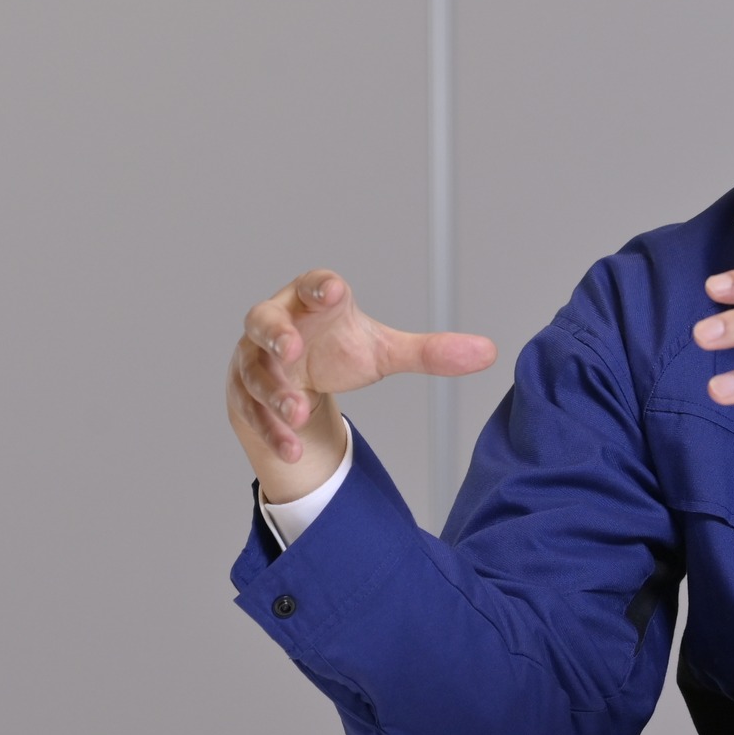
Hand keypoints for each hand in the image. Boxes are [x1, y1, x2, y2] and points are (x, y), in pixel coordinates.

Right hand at [227, 269, 496, 503]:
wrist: (294, 378)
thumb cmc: (335, 349)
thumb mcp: (382, 351)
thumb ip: (428, 352)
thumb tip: (488, 352)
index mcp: (310, 301)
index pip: (311, 284)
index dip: (319, 286)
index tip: (333, 290)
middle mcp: (276, 324)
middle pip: (264, 322)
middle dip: (276, 335)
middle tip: (292, 350)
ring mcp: (255, 360)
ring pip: (256, 373)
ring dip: (275, 393)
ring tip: (299, 413)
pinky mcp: (245, 396)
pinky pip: (252, 413)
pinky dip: (271, 431)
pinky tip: (293, 449)